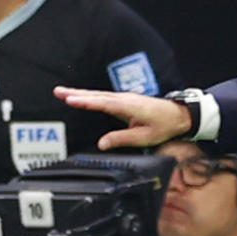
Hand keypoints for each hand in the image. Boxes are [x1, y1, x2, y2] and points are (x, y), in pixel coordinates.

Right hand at [55, 88, 193, 148]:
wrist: (178, 115)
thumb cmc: (164, 126)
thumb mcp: (144, 137)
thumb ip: (121, 139)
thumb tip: (102, 144)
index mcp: (128, 106)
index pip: (103, 103)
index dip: (86, 101)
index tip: (71, 99)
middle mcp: (124, 99)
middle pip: (96, 95)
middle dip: (76, 93)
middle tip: (58, 92)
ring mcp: (124, 98)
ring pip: (98, 95)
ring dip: (80, 93)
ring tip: (63, 93)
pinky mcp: (124, 100)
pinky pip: (104, 97)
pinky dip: (90, 96)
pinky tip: (81, 96)